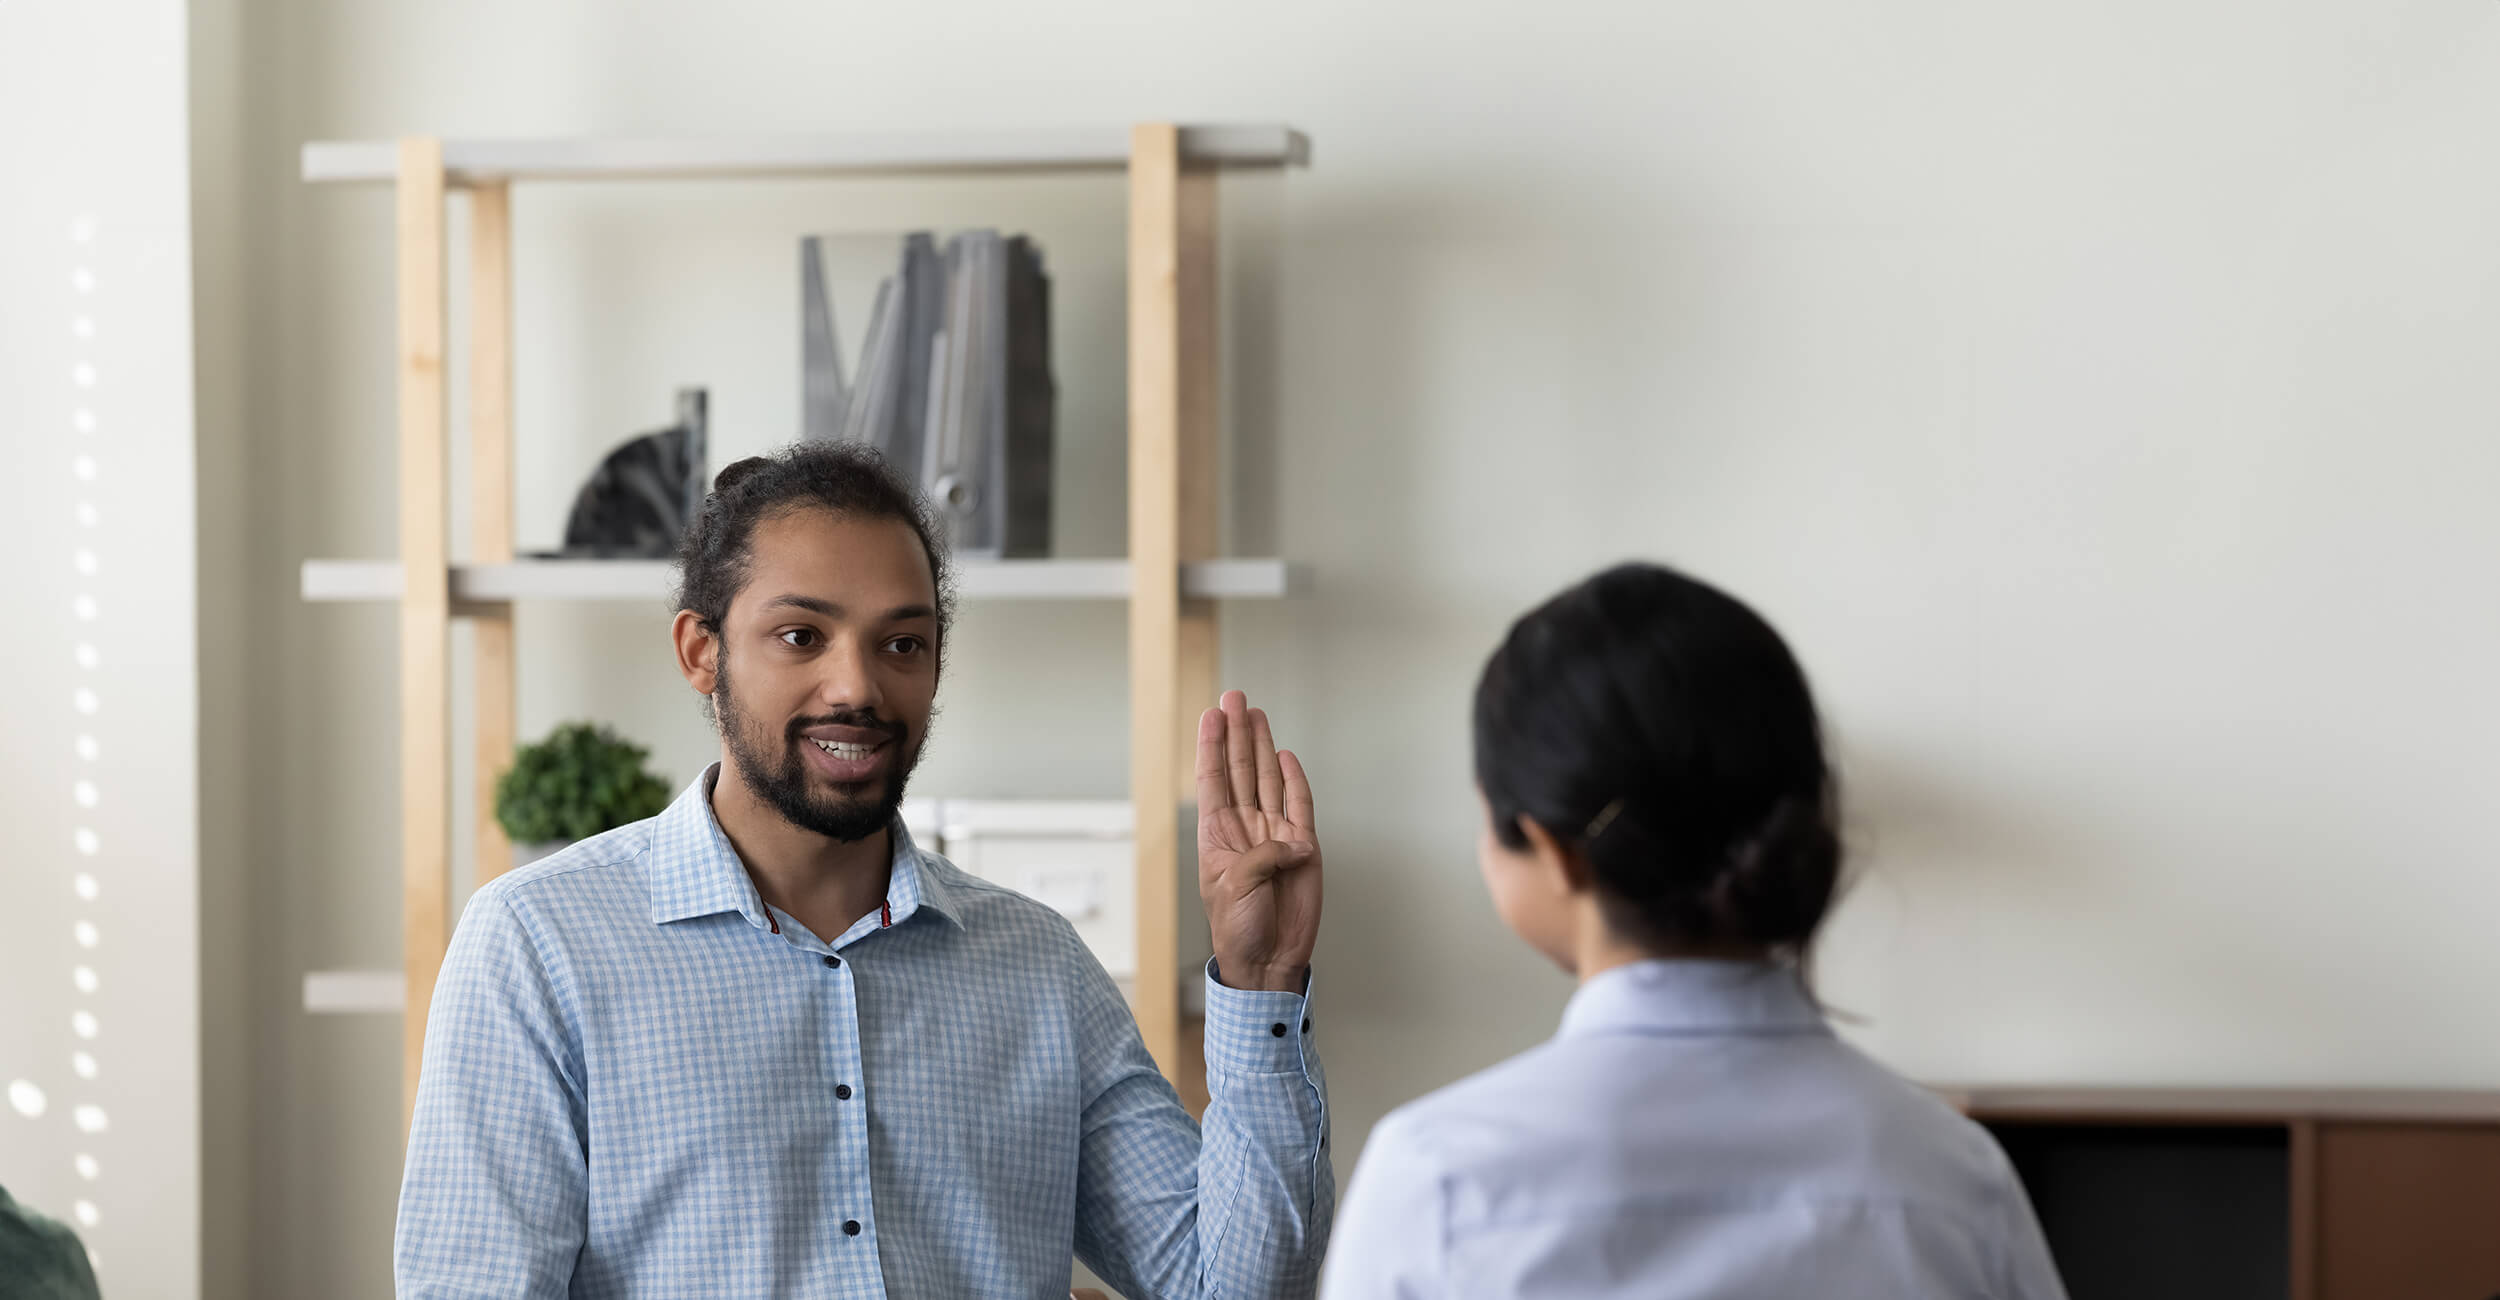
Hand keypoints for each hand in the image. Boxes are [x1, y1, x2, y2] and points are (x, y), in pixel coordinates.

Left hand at [1196, 690, 1321, 992]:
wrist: (1268, 958)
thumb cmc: (1239, 927)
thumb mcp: (1235, 887)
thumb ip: (1261, 855)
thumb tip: (1292, 840)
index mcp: (1217, 835)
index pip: (1213, 779)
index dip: (1213, 746)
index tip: (1211, 715)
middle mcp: (1245, 827)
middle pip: (1241, 769)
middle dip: (1238, 733)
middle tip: (1235, 698)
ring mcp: (1274, 834)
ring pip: (1268, 779)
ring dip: (1262, 746)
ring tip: (1255, 713)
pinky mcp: (1302, 847)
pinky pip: (1299, 805)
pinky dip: (1294, 780)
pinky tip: (1285, 755)